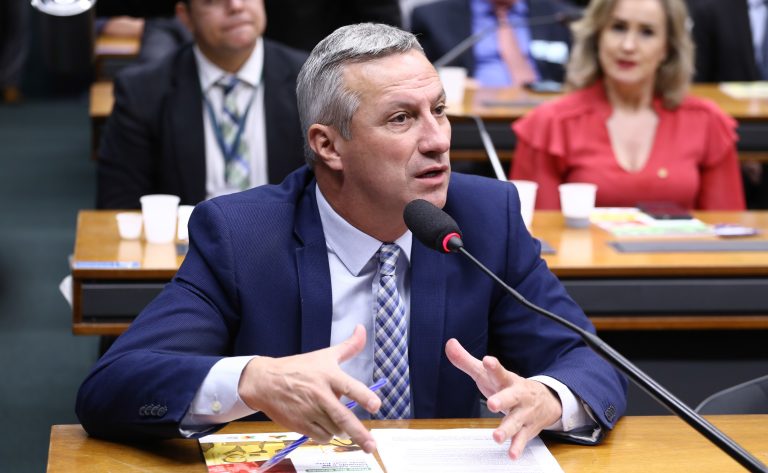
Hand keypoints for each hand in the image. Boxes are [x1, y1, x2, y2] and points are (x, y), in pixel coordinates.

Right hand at [238, 325, 380, 452]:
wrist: (265, 381)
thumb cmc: (298, 368)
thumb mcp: (324, 355)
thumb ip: (348, 347)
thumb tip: (362, 329)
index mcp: (328, 375)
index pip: (350, 386)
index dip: (364, 396)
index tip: (376, 406)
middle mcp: (320, 394)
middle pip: (342, 417)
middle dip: (359, 433)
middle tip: (371, 445)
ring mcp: (309, 411)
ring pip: (334, 429)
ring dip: (341, 430)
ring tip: (338, 421)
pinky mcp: (299, 424)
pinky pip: (321, 437)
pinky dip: (327, 435)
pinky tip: (324, 427)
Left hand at [445, 338, 561, 459]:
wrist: (546, 399)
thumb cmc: (509, 385)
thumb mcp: (488, 374)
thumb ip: (466, 361)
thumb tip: (449, 344)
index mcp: (506, 380)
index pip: (499, 371)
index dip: (493, 366)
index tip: (487, 361)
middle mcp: (517, 395)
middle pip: (511, 396)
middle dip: (502, 400)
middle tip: (492, 404)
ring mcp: (524, 412)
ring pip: (516, 421)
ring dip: (507, 429)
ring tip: (496, 437)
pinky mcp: (528, 428)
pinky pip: (522, 438)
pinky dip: (517, 446)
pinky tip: (512, 454)